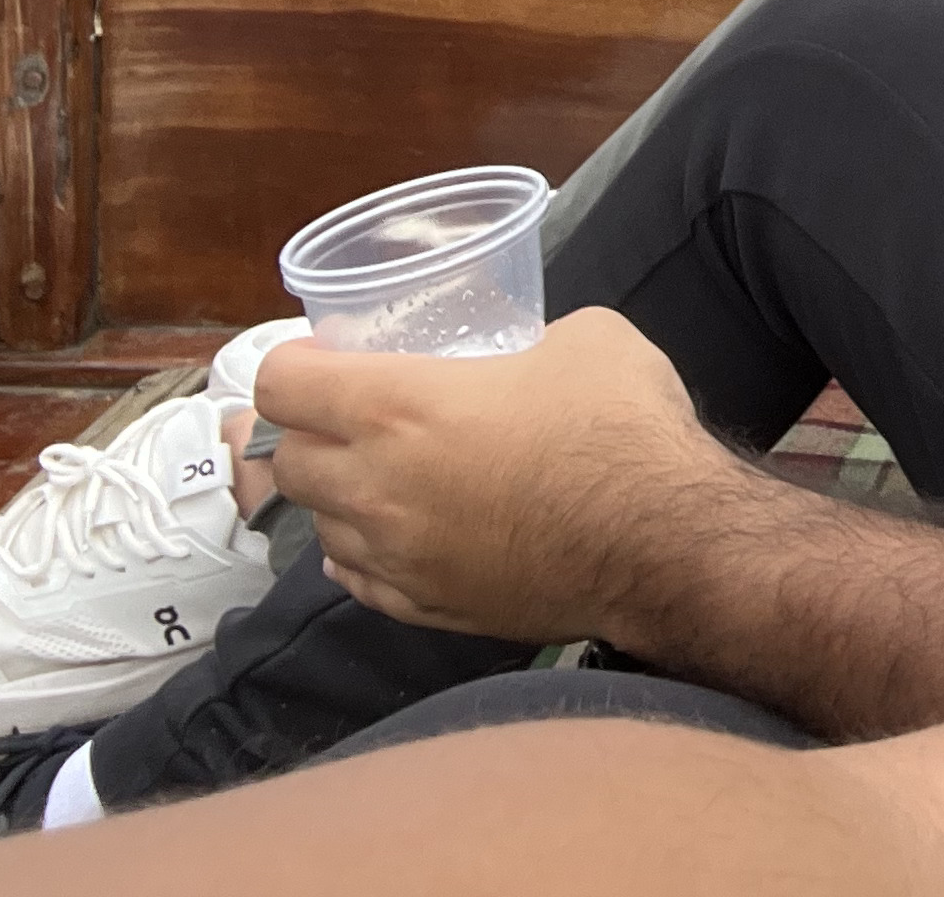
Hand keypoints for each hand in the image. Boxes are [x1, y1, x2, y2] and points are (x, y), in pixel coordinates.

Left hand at [253, 309, 741, 644]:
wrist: (662, 542)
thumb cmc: (620, 426)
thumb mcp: (582, 337)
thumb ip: (521, 342)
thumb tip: (519, 359)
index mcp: (397, 406)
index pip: (280, 386)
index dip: (291, 364)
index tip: (322, 358)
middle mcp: (375, 486)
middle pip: (288, 462)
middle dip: (307, 432)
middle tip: (349, 414)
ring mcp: (395, 556)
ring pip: (318, 526)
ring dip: (338, 495)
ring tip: (383, 475)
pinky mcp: (424, 606)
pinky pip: (357, 579)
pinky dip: (362, 552)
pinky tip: (391, 535)